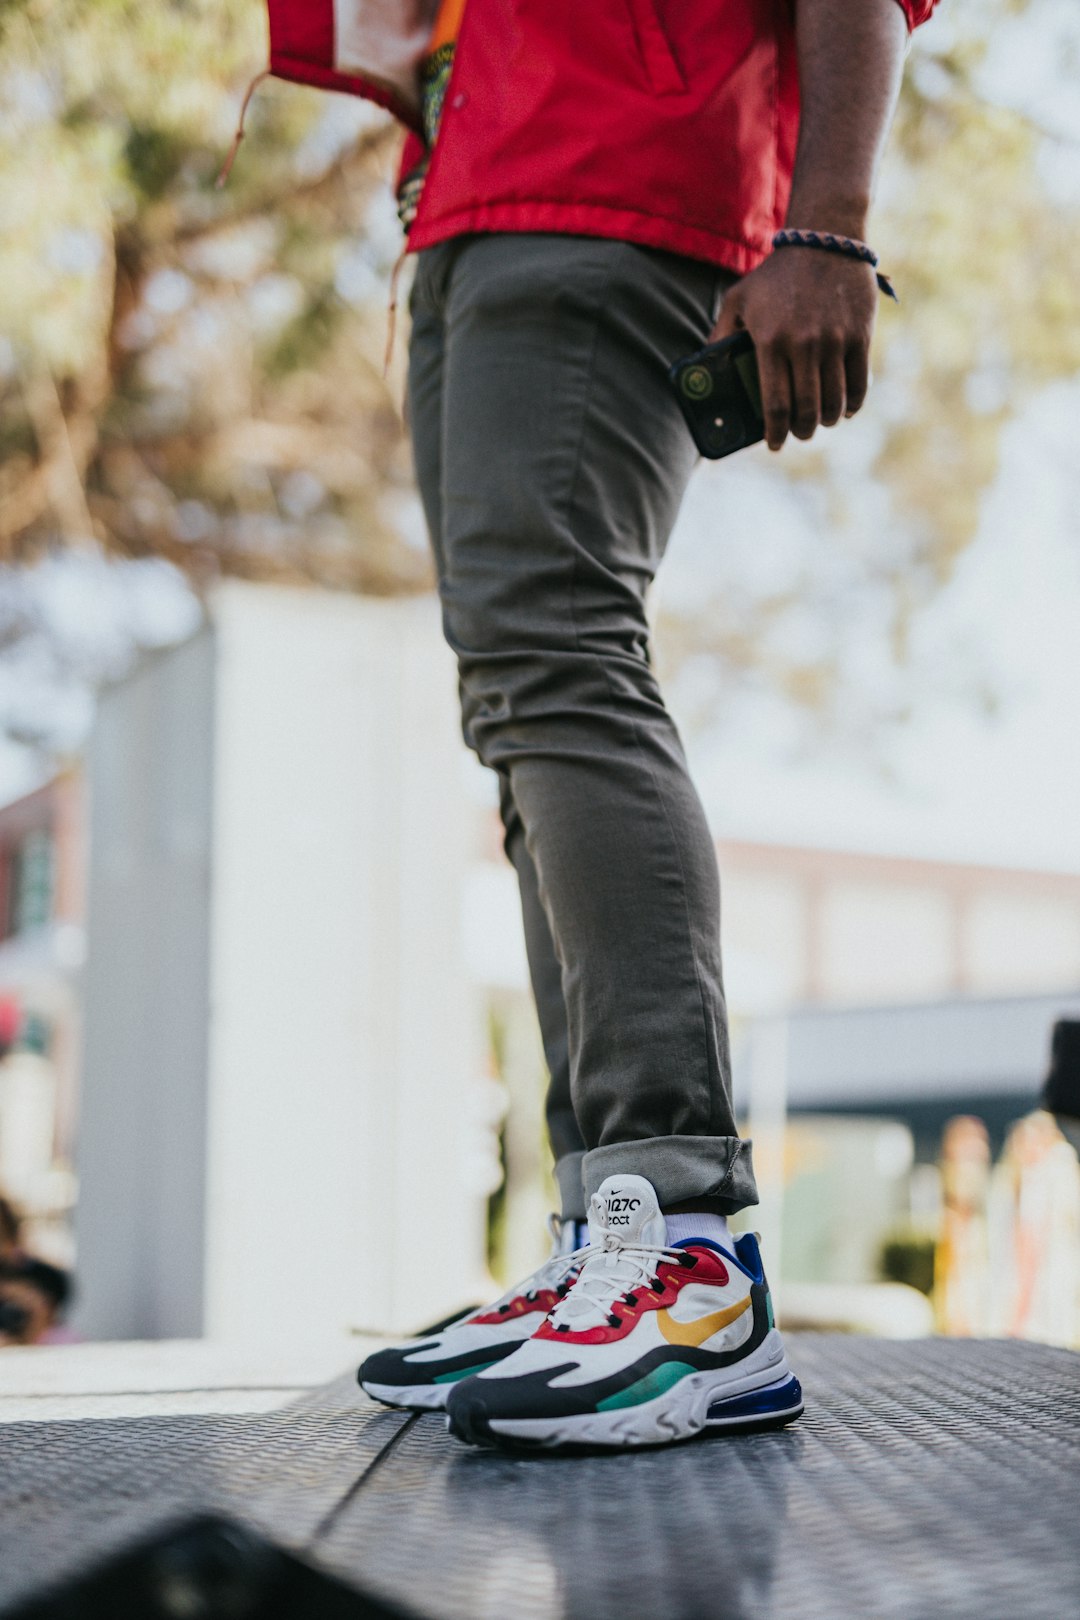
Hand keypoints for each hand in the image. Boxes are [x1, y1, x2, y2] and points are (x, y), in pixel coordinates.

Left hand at [710, 249, 877, 450]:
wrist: (824, 240)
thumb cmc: (776, 274)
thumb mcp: (738, 298)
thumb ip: (720, 334)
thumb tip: (703, 371)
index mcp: (770, 341)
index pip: (774, 405)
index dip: (774, 433)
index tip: (774, 444)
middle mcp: (803, 345)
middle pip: (806, 411)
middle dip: (802, 431)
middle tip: (799, 433)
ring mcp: (834, 341)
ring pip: (834, 402)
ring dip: (826, 420)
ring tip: (821, 422)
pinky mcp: (860, 336)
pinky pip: (860, 384)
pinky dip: (853, 404)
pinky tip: (845, 408)